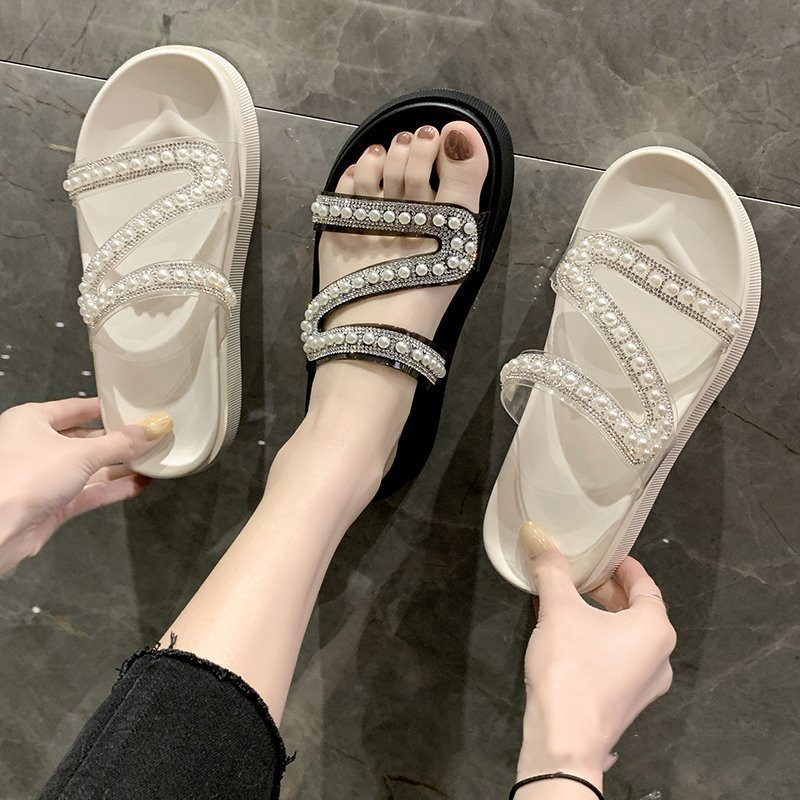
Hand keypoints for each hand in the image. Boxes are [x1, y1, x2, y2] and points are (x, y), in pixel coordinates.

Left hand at [0, 397, 171, 572]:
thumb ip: (122, 443)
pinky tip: (138, 484)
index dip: (106, 409)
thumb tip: (151, 430)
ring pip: (90, 468)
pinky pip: (90, 491)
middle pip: (86, 439)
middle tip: (148, 437)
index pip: (76, 408)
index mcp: (30, 421)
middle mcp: (35, 447)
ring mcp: (44, 477)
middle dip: (118, 441)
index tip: (132, 411)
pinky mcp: (53, 504)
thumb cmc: (17, 481)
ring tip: (150, 460)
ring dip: (121, 466)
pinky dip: (115, 488)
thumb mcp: (80, 453)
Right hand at [516, 522, 675, 796]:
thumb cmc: (571, 668)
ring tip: (564, 600)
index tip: (600, 553)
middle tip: (576, 574)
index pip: (644, 583)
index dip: (621, 564)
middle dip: (604, 589)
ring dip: (596, 615)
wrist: (564, 741)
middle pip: (635, 609)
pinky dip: (594, 639)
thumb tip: (536, 534)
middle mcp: (659, 656)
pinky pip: (614, 658)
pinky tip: (562, 633)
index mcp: (655, 629)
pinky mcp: (626, 703)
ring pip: (623, 635)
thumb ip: (550, 569)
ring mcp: (645, 684)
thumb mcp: (558, 610)